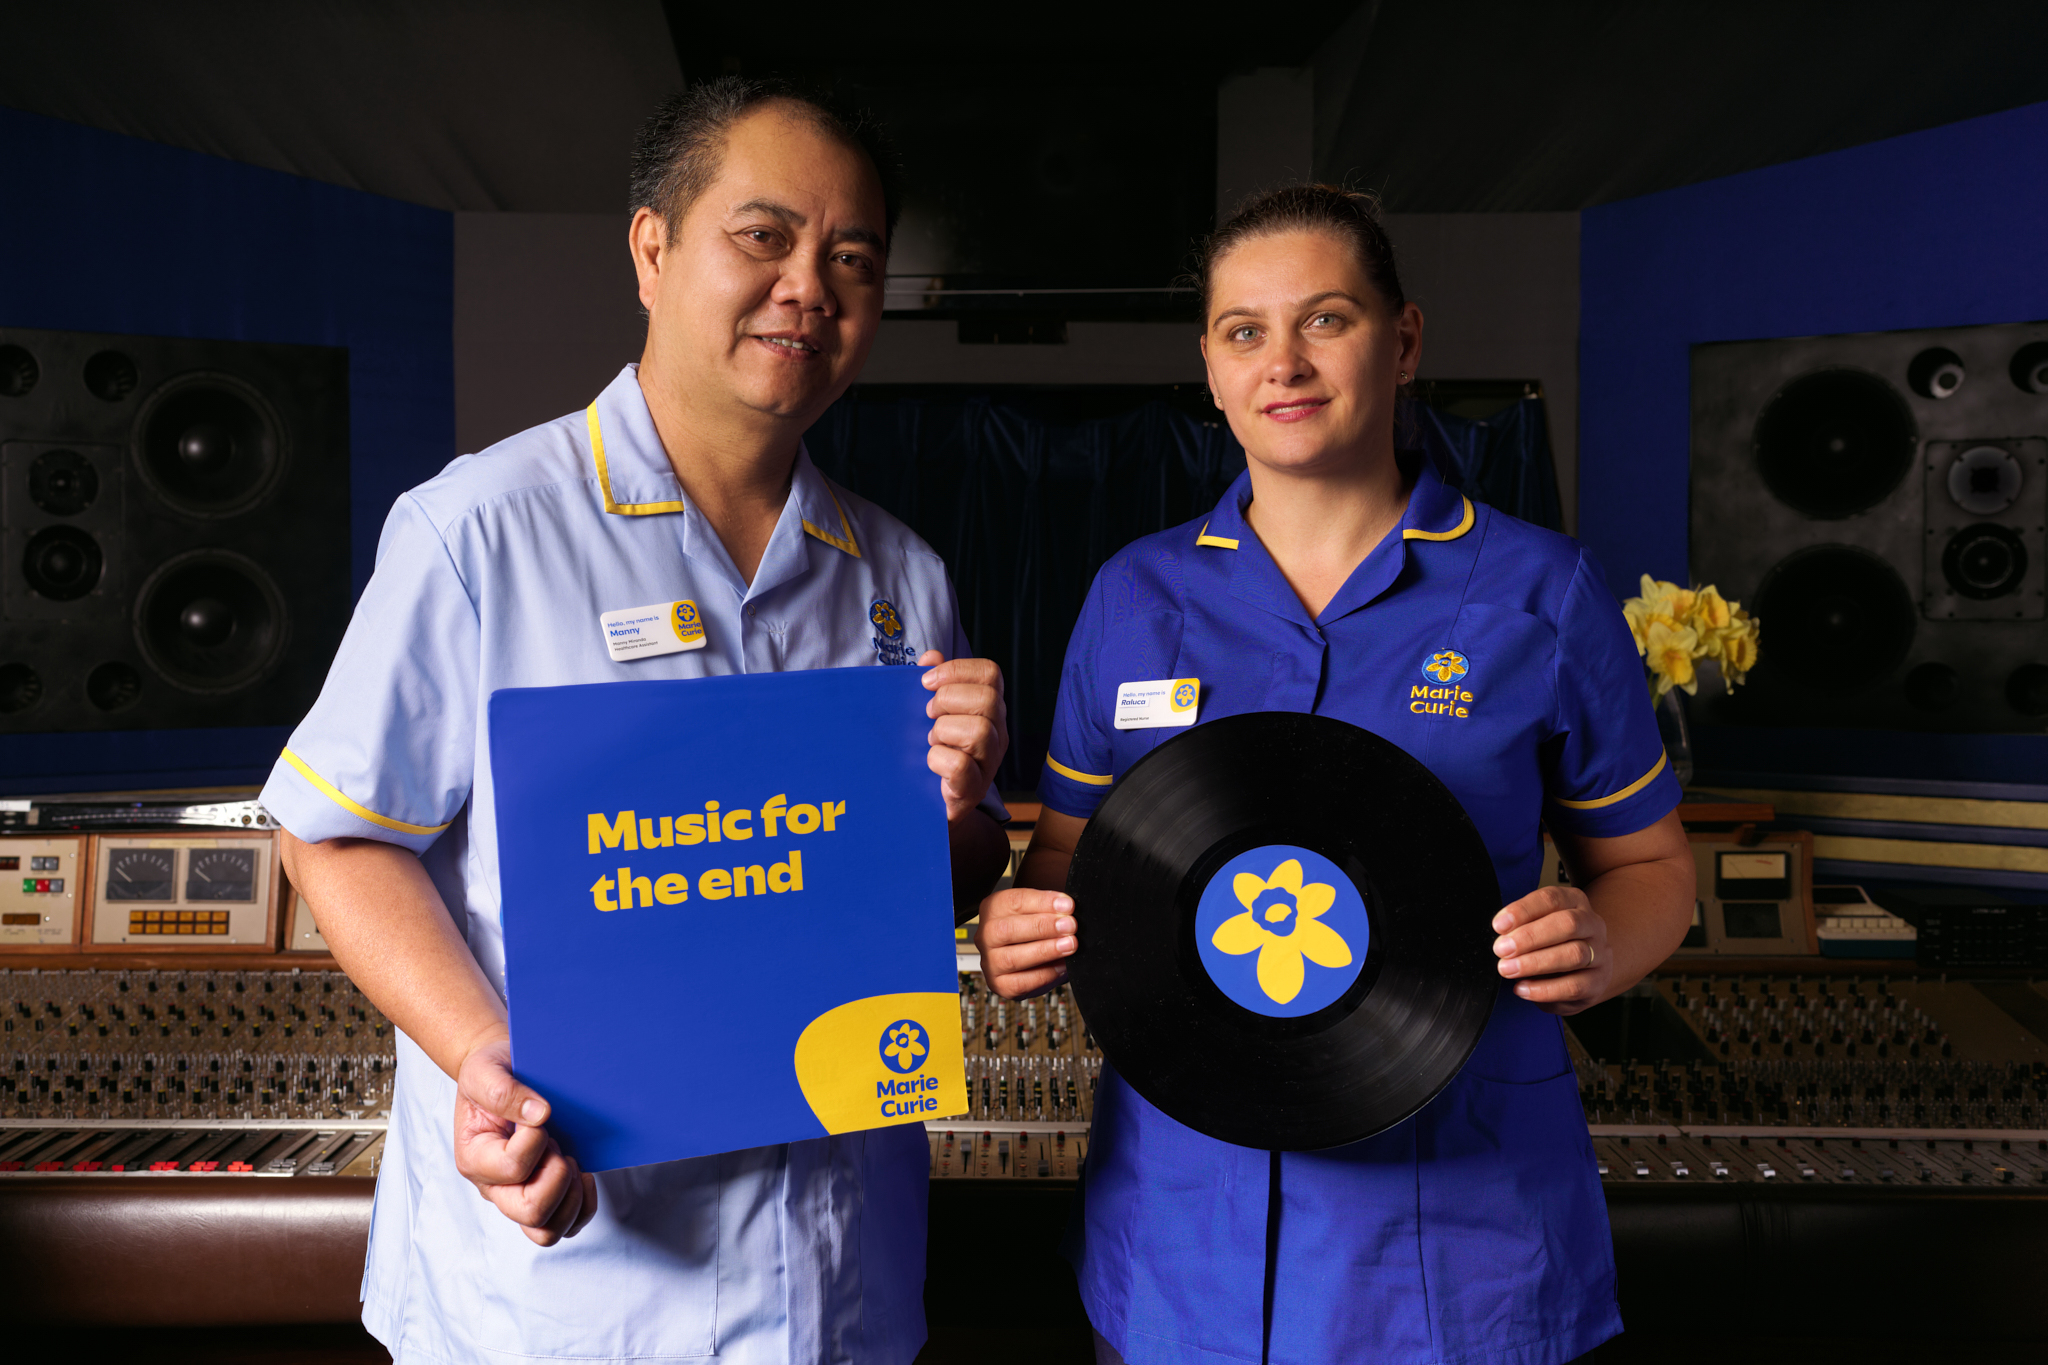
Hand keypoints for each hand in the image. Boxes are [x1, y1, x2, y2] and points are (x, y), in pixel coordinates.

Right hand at [453, 1037, 597, 1245]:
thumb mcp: (485, 1070)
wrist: (504, 1073)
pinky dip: (583, 1205)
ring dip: (571, 1196)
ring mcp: (519, 1195)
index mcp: (475, 1157)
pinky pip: (567, 1225)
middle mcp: (494, 1185)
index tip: (540, 1116)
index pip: (511, 1168)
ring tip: (570, 1161)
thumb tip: (539, 1115)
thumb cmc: (491, 1073)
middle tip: (557, 1145)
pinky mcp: (543, 1197)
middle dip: (557, 1177)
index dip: (535, 1142)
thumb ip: (503, 1091)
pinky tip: (584, 1175)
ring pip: (547, 1230)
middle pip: (530, 1212)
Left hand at [919, 650, 1008, 821]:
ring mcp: (989, 763)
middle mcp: (997, 733)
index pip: (991, 673)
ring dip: (944, 731)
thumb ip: (934, 684)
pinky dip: (937, 759)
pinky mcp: (973, 790)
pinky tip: (931, 763)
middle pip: (988, 699)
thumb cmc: (933, 753)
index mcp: (989, 709)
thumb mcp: (932, 714)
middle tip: (929, 714)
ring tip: (932, 741)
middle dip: (947, 700)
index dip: (957, 669)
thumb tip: (930, 656)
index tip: (926, 681)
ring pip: (979, 731)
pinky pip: (959, 765)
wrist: (928, 807)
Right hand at [972, 887, 1075, 999]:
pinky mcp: (999, 985)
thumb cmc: (1036, 929)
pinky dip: (1045, 974)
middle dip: (1043, 927)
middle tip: (1070, 926)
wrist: (1031, 958)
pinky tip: (1063, 966)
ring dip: (1045, 951)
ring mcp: (989, 962)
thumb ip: (1052, 908)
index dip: (1042, 903)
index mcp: (993, 908)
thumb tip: (1068, 909)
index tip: (1068, 906)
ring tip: (1069, 945)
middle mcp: (986, 935)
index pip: (1014, 901)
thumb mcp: (1040, 910)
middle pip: (1007, 930)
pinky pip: (1020, 983)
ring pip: (1011, 958)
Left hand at [1492, 885, 1611, 1015]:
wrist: (1583, 973)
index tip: (1499, 925)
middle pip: (1568, 924)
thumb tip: (1500, 936)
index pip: (1551, 899)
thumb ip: (1521, 928)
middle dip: (1530, 937)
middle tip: (1502, 949)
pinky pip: (1574, 986)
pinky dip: (1544, 989)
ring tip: (1508, 969)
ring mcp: (1600, 953)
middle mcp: (1592, 924)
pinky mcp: (1599, 982)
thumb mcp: (1537, 928)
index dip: (1523, 910)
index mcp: (1574, 902)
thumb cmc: (1552, 945)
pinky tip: (1522, 989)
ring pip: (1574, 954)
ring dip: (1535, 963)